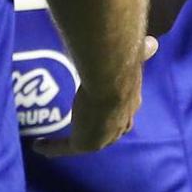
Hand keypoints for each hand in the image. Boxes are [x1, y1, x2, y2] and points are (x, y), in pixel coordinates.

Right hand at [31, 35, 158, 156]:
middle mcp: (119, 124)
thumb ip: (141, 53)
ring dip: (76, 140)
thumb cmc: (121, 66)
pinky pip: (64, 148)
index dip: (117, 112)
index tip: (106, 108)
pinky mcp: (83, 143)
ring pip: (88, 141)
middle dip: (100, 130)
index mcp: (130, 104)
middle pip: (110, 132)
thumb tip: (153, 43)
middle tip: (83, 125)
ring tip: (59, 140)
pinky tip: (38, 145)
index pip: (124, 113)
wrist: (112, 80)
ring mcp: (102, 137)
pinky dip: (52, 147)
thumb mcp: (132, 60)